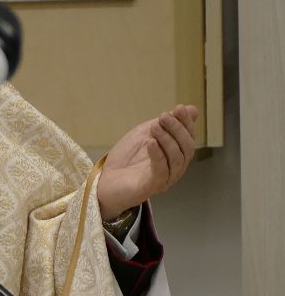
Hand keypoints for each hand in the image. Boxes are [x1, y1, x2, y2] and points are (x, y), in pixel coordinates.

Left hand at [96, 105, 197, 220]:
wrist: (104, 180)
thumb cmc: (126, 158)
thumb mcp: (145, 133)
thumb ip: (166, 123)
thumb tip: (192, 109)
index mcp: (175, 155)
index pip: (188, 138)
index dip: (186, 123)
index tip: (178, 108)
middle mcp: (174, 168)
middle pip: (186, 148)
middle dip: (176, 129)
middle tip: (163, 117)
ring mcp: (164, 179)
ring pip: (176, 159)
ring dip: (167, 140)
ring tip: (155, 127)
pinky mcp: (151, 187)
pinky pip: (161, 172)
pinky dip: (158, 156)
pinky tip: (151, 143)